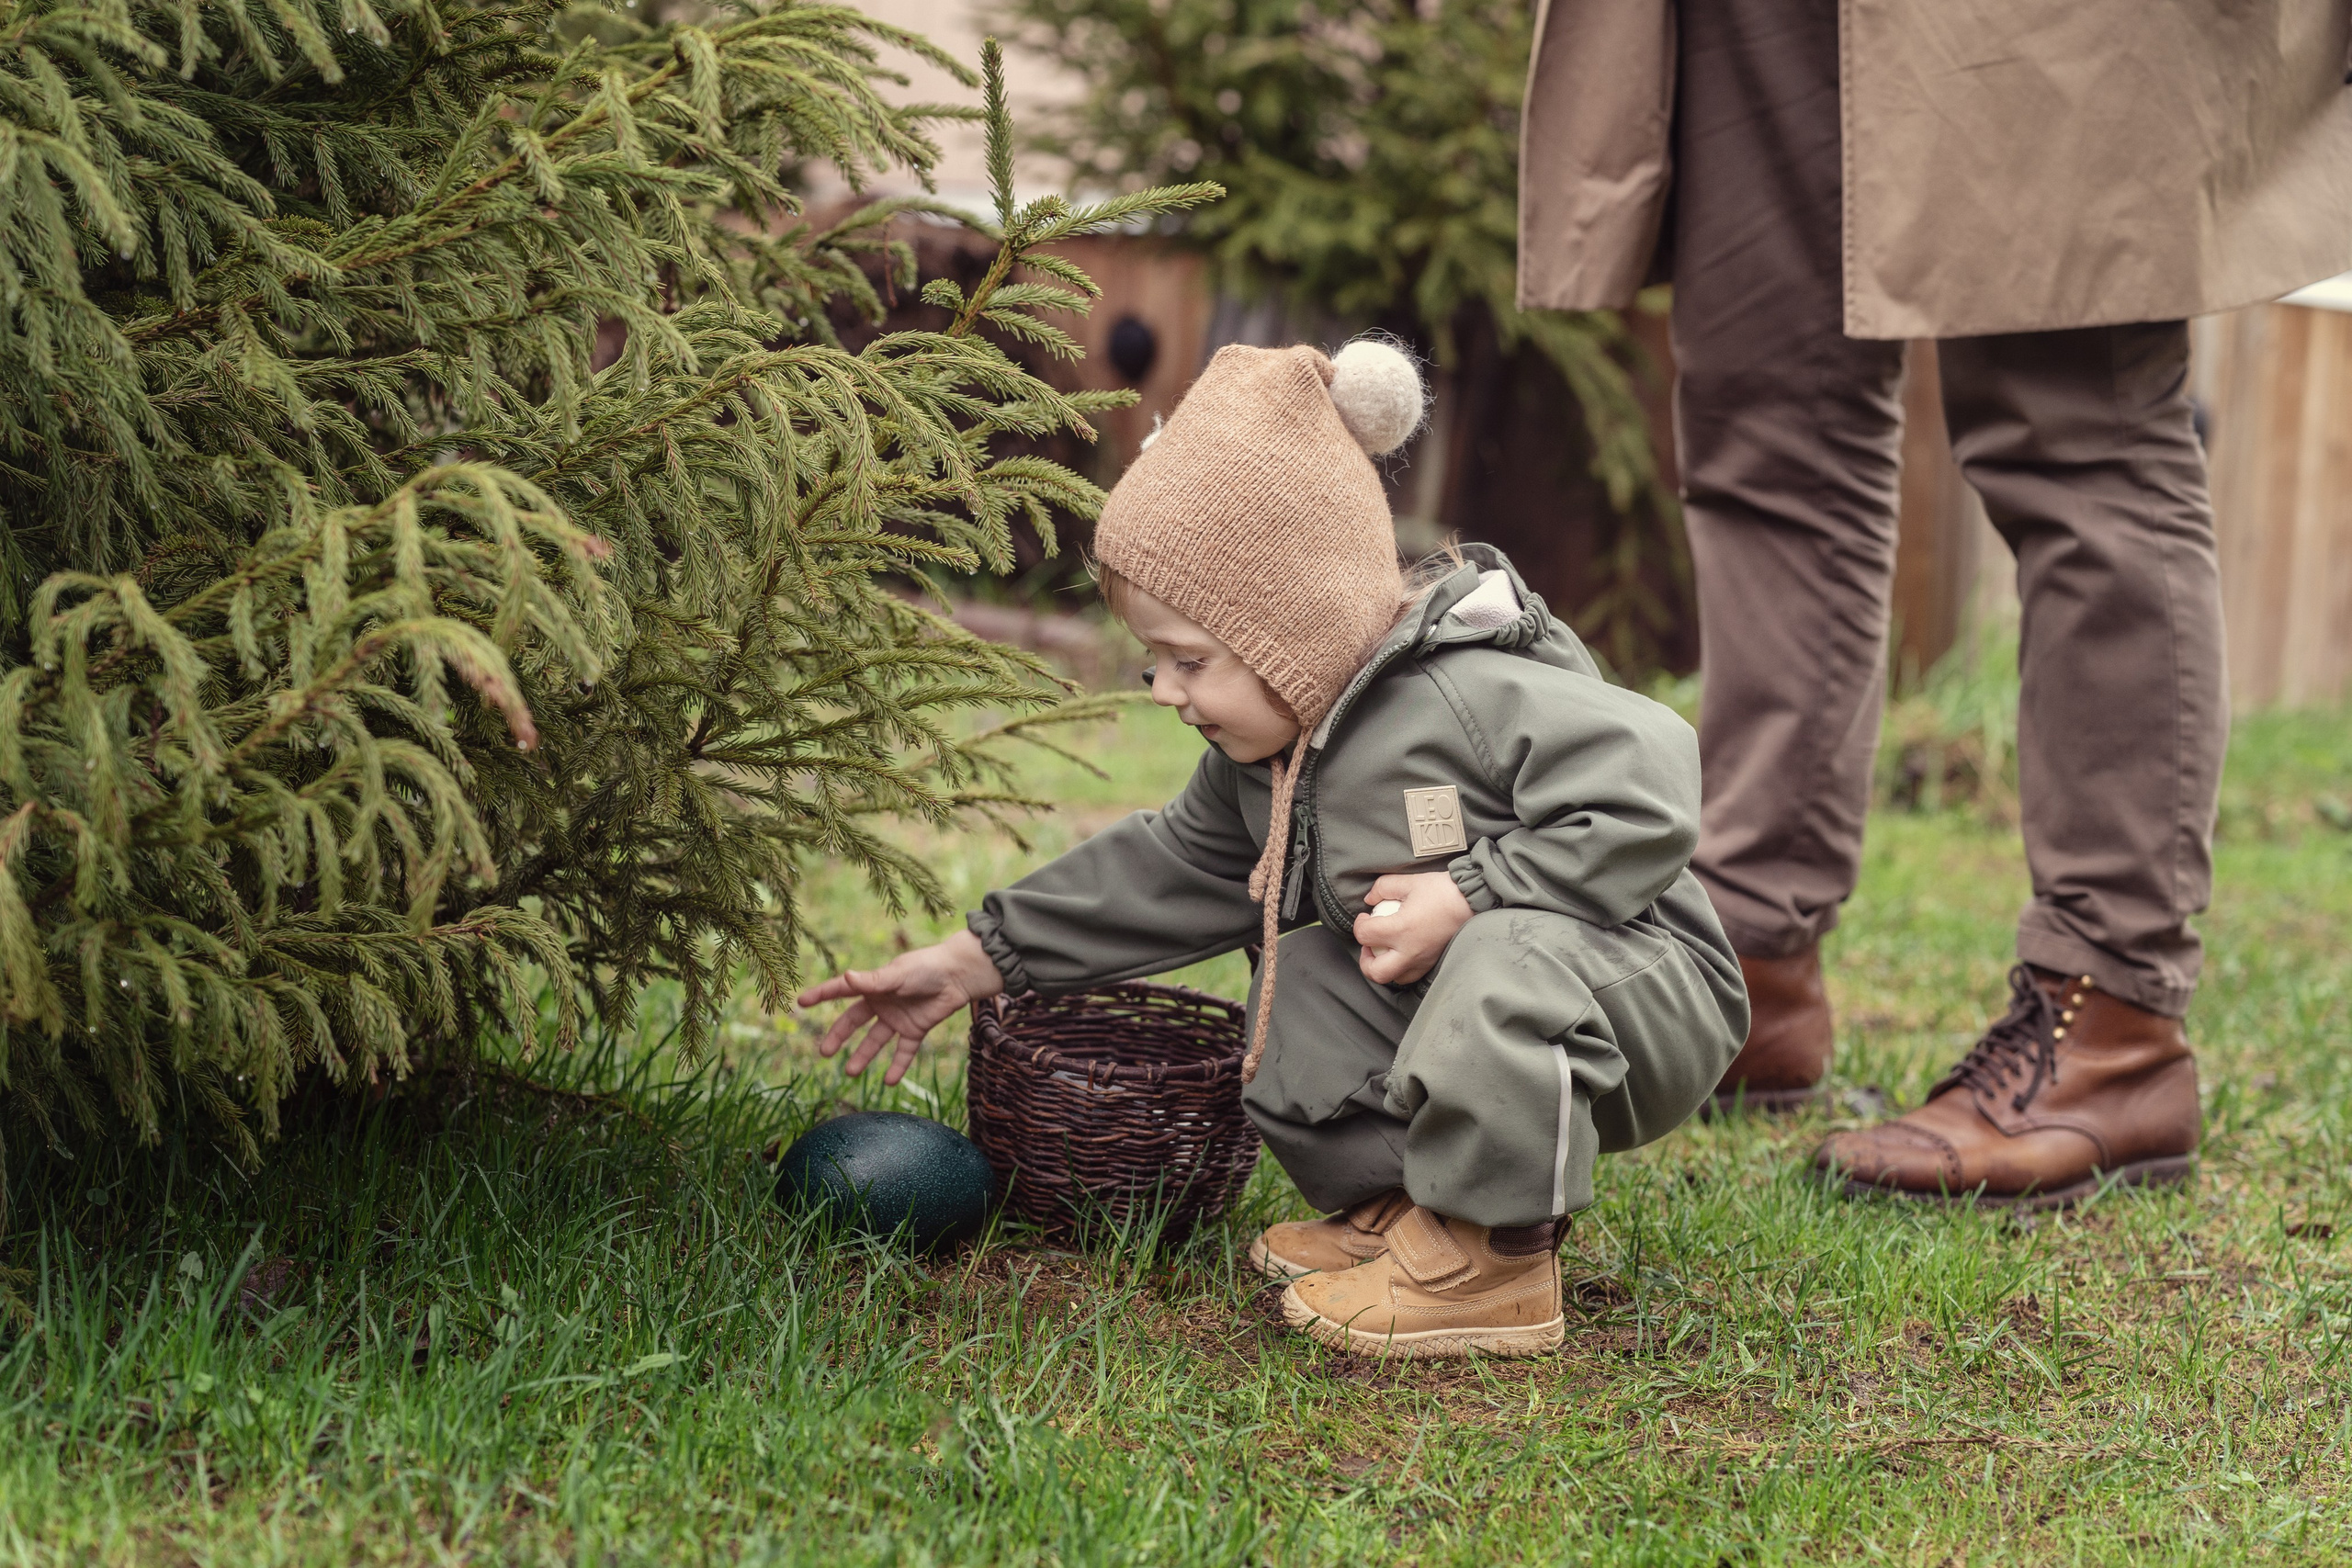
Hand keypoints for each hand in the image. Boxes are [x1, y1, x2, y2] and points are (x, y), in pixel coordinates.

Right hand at [795, 929, 1006, 1085]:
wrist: (959, 975)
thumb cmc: (927, 968)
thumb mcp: (898, 975)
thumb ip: (873, 981)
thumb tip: (846, 977)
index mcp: (874, 985)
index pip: (841, 991)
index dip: (821, 995)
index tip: (801, 1003)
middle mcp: (882, 1002)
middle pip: (854, 1022)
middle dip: (839, 1037)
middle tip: (824, 1053)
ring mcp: (898, 1018)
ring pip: (876, 1041)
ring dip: (864, 1056)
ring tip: (851, 1073)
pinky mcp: (916, 1029)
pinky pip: (904, 1051)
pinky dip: (898, 1066)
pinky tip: (889, 1082)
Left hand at [1350, 872, 1473, 986]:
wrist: (1473, 900)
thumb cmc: (1443, 891)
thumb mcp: (1410, 882)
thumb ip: (1383, 888)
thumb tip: (1370, 898)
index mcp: (1400, 929)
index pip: (1364, 936)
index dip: (1358, 925)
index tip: (1364, 917)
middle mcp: (1410, 951)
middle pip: (1376, 972)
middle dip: (1365, 961)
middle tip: (1368, 946)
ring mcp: (1423, 960)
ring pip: (1395, 978)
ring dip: (1384, 967)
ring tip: (1384, 951)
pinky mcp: (1434, 962)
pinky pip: (1412, 974)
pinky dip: (1402, 967)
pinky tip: (1402, 952)